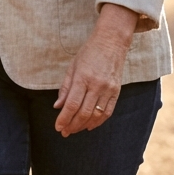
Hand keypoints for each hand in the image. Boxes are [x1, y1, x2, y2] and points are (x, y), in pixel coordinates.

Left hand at [53, 3, 136, 135]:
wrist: (111, 42)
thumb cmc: (88, 52)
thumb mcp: (72, 66)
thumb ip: (65, 87)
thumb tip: (57, 106)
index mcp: (82, 77)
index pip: (72, 104)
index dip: (64, 118)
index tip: (58, 127)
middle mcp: (96, 85)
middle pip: (83, 112)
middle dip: (72, 125)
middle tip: (64, 132)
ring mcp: (108, 90)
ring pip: (96, 116)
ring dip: (83, 126)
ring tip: (74, 130)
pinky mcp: (116, 92)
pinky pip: (107, 113)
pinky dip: (98, 122)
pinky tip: (89, 125)